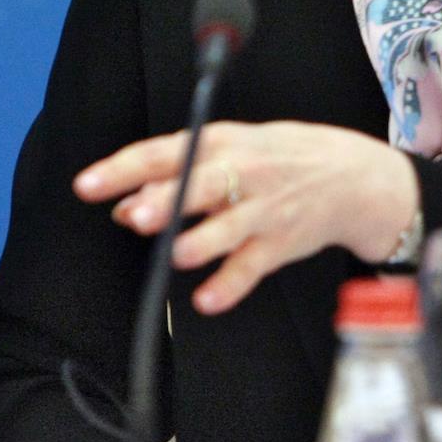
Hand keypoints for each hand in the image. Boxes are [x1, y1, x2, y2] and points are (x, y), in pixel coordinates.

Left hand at [72, 121, 418, 313]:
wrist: (355, 176)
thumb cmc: (283, 158)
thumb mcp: (237, 149)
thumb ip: (180, 174)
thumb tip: (123, 203)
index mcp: (226, 142)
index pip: (168, 150)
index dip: (125, 167)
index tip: (86, 184)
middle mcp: (245, 173)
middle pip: (200, 184)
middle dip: (167, 200)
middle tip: (135, 215)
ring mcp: (264, 210)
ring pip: (226, 228)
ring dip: (199, 242)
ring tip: (176, 255)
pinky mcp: (280, 244)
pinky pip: (251, 268)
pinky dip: (229, 286)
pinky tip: (206, 299)